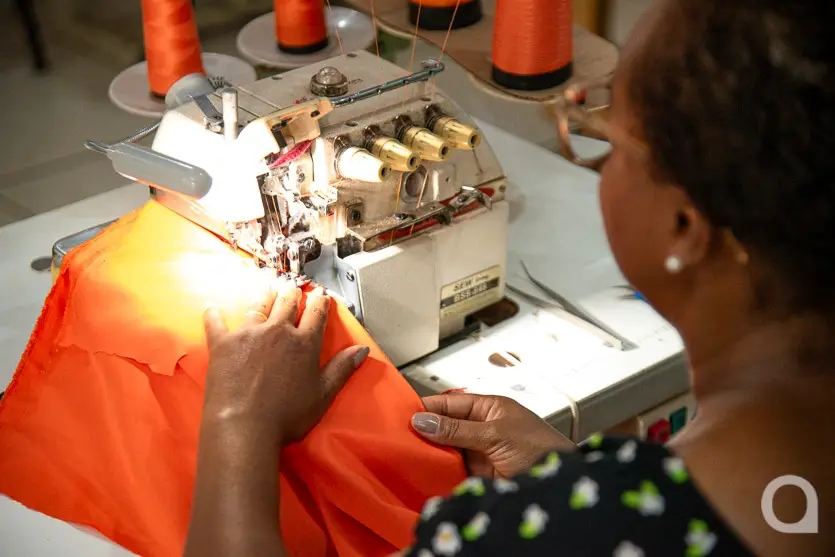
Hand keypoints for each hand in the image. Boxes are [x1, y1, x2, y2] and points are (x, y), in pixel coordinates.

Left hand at [202, 281, 369, 444]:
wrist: (243, 426)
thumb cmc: (287, 416)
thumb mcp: (322, 395)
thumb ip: (341, 369)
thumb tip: (362, 349)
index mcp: (304, 342)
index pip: (316, 313)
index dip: (320, 301)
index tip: (321, 294)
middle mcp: (277, 330)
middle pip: (287, 303)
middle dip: (293, 294)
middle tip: (294, 290)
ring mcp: (248, 334)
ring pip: (258, 307)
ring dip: (265, 297)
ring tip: (268, 290)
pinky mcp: (222, 343)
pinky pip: (216, 323)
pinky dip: (213, 314)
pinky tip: (211, 307)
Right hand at [411, 394, 573, 477]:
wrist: (559, 485)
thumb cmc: (539, 449)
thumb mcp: (495, 434)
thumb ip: (458, 430)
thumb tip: (421, 421)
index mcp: (488, 408)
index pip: (450, 403)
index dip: (427, 408)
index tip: (400, 413)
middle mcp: (480, 427)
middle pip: (444, 427)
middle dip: (423, 431)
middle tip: (394, 436)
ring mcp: (478, 452)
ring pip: (445, 449)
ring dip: (428, 452)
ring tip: (401, 453)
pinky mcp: (477, 475)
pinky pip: (451, 470)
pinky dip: (436, 471)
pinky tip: (419, 471)